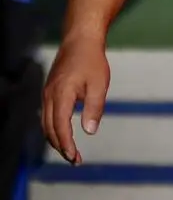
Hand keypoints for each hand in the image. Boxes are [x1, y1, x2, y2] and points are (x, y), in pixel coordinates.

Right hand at [42, 32, 110, 164]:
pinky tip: (63, 133)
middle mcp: (49, 96)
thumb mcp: (99, 84)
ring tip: (70, 151)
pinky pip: (47, 115)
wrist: (80, 40)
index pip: (60, 126)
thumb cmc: (92, 61)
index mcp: (61, 94)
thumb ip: (94, 108)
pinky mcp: (48, 91)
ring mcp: (46, 93)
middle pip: (49, 128)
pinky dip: (53, 128)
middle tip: (74, 159)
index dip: (66, 144)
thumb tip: (89, 132)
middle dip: (61, 146)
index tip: (74, 157)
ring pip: (45, 123)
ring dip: (56, 139)